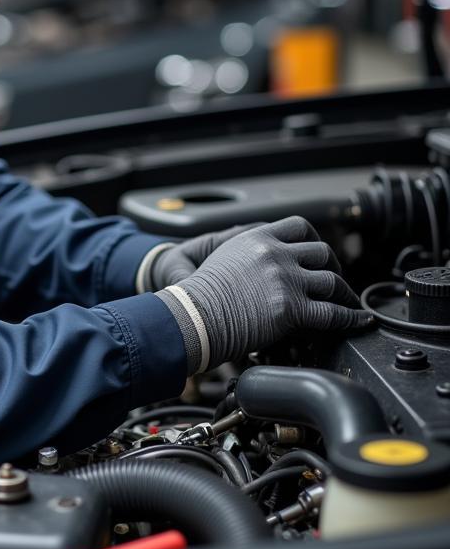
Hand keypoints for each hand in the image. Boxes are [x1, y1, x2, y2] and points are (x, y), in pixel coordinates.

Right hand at [154, 216, 371, 372]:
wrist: (192, 315)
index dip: (315, 240)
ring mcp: (285, 280)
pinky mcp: (291, 308)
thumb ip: (251, 255)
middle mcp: (275, 254)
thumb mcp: (225, 258)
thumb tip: (267, 268)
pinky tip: (356, 321)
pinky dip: (350, 318)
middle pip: (321, 252)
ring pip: (332, 281)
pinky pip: (332, 313)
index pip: (299, 227)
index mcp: (257, 237)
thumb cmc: (200, 294)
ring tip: (347, 303)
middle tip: (334, 281)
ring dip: (344, 294)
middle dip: (333, 267)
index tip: (318, 254)